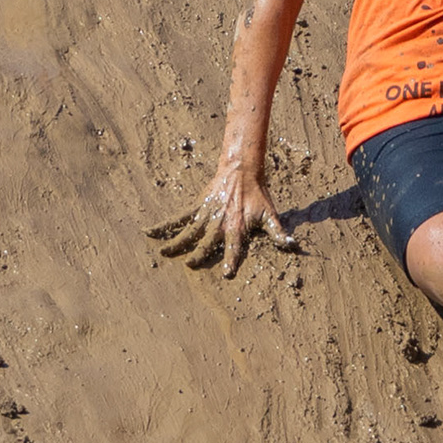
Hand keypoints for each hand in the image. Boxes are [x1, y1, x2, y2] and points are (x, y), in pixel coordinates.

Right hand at [148, 160, 296, 276]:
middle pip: (206, 242)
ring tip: (164, 253)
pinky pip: (179, 217)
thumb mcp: (270, 214)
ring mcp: (206, 214)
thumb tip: (292, 246)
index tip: (227, 273)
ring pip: (189, 231)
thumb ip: (278, 233)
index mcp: (237, 227)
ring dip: (176, 243)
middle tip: (189, 265)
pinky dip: (165, 224)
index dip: (231, 260)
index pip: (234, 247)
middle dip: (198, 255)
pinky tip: (151, 231)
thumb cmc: (258, 195)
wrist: (243, 170)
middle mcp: (219, 222)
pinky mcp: (197, 206)